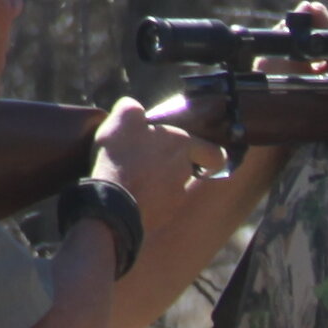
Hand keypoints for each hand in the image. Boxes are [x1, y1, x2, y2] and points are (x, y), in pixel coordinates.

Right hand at [91, 97, 207, 231]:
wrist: (112, 202)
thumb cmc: (122, 156)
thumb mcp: (123, 118)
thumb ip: (133, 109)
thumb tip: (134, 109)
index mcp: (183, 146)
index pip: (216, 154)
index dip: (209, 154)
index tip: (198, 153)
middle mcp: (185, 173)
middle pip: (187, 170)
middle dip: (172, 167)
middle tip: (150, 163)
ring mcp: (175, 199)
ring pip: (172, 190)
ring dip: (158, 185)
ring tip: (133, 180)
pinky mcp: (161, 218)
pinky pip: (158, 208)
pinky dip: (147, 203)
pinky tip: (128, 196)